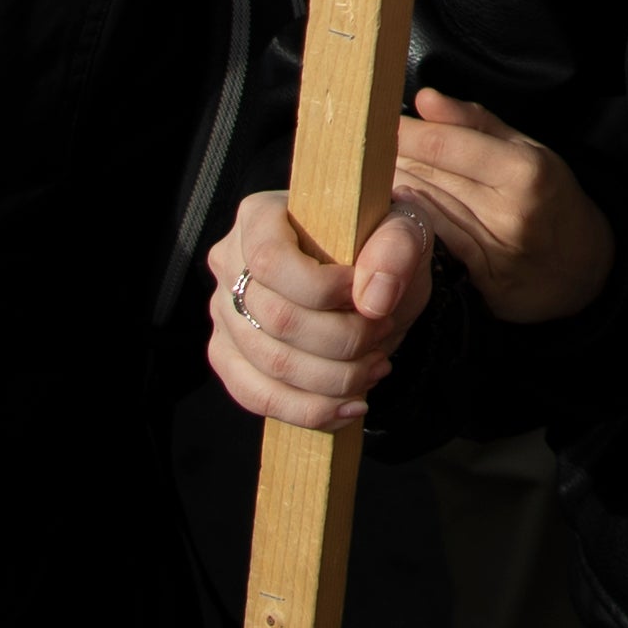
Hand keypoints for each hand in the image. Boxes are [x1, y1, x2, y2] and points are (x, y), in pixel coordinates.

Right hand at [200, 187, 437, 431]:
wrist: (372, 278)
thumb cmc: (381, 245)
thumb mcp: (403, 230)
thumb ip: (396, 248)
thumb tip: (373, 300)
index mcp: (260, 217)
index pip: (271, 262)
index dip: (324, 290)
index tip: (367, 296)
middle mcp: (230, 262)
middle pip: (275, 320)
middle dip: (342, 340)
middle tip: (383, 335)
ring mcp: (224, 312)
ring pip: (269, 366)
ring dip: (333, 380)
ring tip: (376, 368)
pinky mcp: (230, 356)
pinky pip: (255, 396)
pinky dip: (307, 410)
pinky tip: (349, 407)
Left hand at [389, 93, 615, 324]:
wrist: (586, 267)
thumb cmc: (553, 199)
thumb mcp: (528, 150)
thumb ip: (476, 122)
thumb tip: (425, 98)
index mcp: (525, 169)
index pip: (446, 144)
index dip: (404, 132)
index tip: (375, 120)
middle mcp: (510, 209)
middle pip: (430, 176)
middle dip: (391, 159)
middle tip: (361, 144)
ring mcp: (494, 247)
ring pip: (425, 209)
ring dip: (392, 190)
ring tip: (369, 173)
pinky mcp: (480, 276)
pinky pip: (433, 240)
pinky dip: (407, 222)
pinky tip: (389, 210)